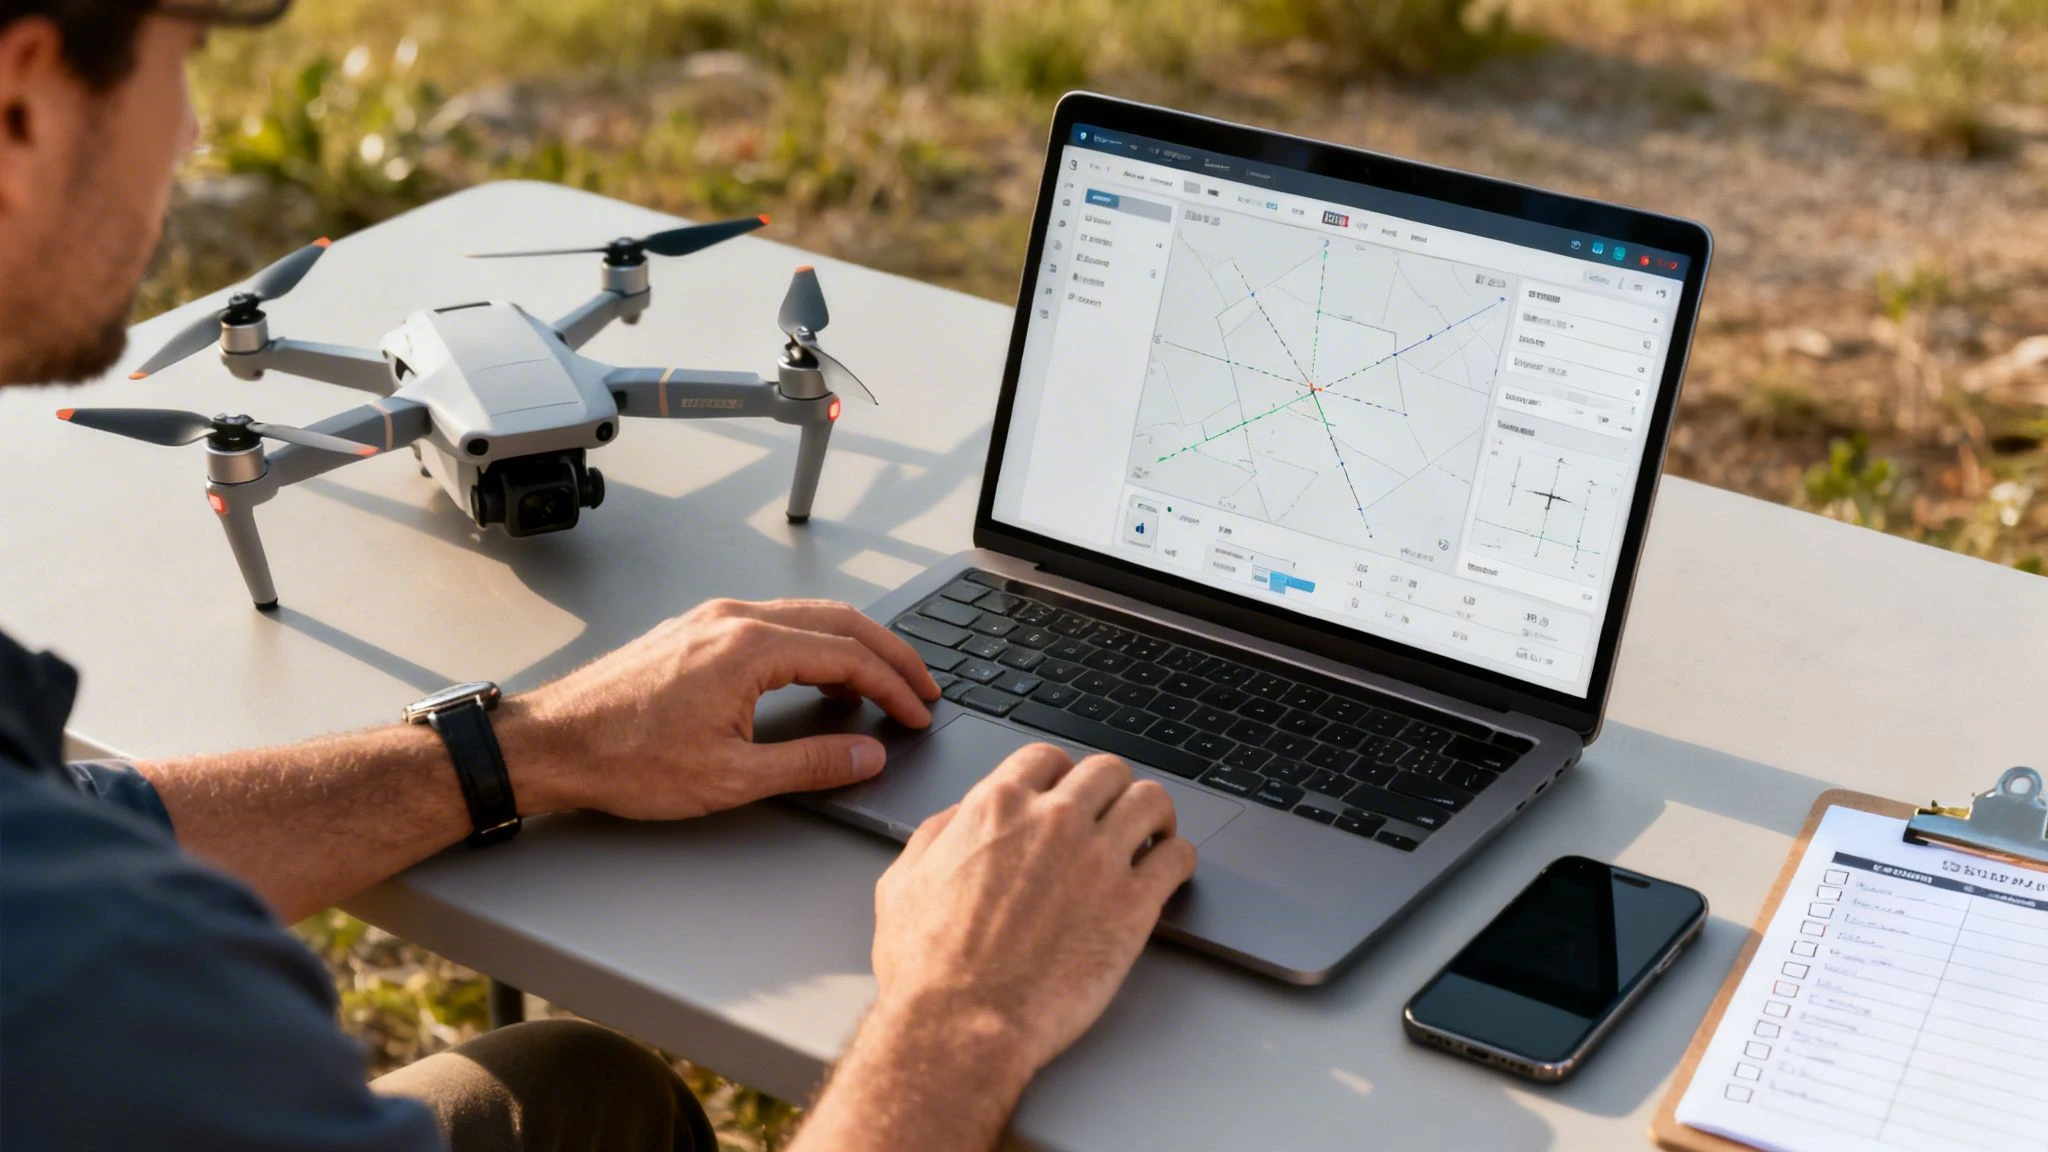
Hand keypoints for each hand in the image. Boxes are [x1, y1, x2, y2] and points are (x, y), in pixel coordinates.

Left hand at [502, 599, 939, 818]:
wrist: (551, 744)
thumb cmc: (624, 759)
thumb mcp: (731, 778)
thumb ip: (811, 763)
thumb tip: (866, 756)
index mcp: (750, 647)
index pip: (849, 657)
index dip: (894, 687)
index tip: (918, 713)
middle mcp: (734, 618)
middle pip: (839, 621)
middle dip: (889, 654)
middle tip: (921, 688)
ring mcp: (712, 619)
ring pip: (807, 618)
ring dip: (852, 648)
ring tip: (880, 685)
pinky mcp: (695, 630)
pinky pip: (774, 624)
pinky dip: (813, 646)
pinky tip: (818, 676)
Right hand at [868, 743, 1198, 1078]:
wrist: (961, 1024)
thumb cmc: (927, 967)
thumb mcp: (903, 883)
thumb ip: (936, 836)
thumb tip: (959, 819)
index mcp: (997, 807)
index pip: (1047, 758)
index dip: (1061, 775)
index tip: (1068, 793)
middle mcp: (1053, 820)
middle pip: (1107, 771)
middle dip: (1111, 790)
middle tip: (1113, 814)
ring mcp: (1099, 858)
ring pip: (1152, 800)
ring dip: (1153, 814)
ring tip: (1152, 835)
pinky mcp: (1134, 904)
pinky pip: (1178, 857)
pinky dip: (1178, 858)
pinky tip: (1169, 871)